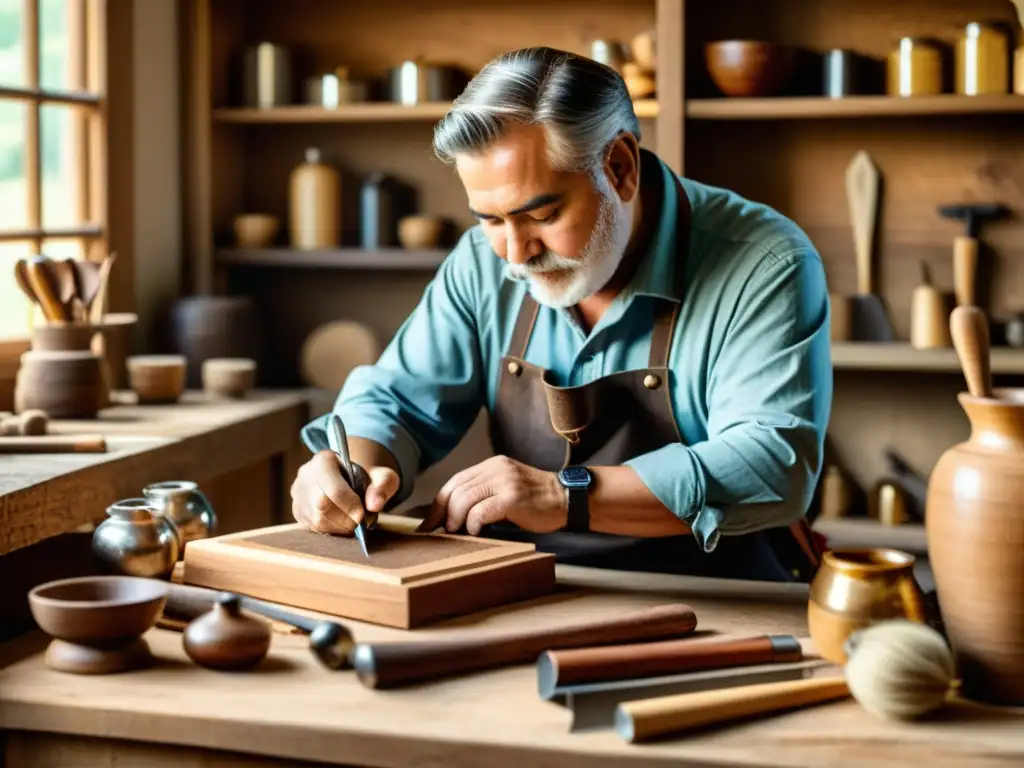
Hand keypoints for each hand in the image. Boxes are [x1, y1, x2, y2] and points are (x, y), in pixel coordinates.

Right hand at [291, 450, 399, 534]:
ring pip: (316, 520)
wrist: (351, 479)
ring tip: (351, 522)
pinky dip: (330, 530)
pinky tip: (340, 522)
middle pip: (321, 505)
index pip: (333, 488)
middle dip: (344, 518)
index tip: (362, 514)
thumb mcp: (382, 476)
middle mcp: (306, 474)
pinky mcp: (297, 511)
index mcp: (324, 460)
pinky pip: (312, 527)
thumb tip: (375, 505)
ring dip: (338, 527)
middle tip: (358, 521)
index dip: (349, 505)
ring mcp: (298, 493)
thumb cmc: (366, 477)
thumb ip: (383, 486)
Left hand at [430, 455, 567, 535]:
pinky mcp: (512, 497)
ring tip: (456, 532)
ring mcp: (505, 481)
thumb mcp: (506, 487)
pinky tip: (476, 531)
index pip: (455, 481)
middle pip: (456, 489)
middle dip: (442, 512)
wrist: (566, 498)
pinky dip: (473, 523)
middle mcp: (496, 469)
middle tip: (439, 531)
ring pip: (465, 499)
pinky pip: (482, 510)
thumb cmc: (536, 500)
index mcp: (492, 465)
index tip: (429, 522)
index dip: (439, 503)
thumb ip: (484, 494)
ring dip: (456, 518)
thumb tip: (453, 516)